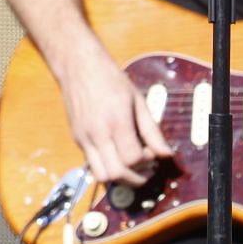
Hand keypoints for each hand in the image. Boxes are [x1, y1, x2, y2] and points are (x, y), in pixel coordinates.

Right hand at [59, 46, 174, 186]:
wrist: (77, 65)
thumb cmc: (109, 78)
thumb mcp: (137, 100)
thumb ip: (152, 131)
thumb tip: (166, 154)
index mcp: (115, 121)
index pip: (133, 159)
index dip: (147, 161)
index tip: (151, 151)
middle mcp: (96, 133)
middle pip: (116, 173)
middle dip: (134, 178)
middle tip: (145, 168)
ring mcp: (83, 137)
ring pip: (100, 175)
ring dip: (118, 176)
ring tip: (129, 165)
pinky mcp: (76, 138)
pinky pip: (92, 163)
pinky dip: (106, 165)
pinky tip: (115, 152)